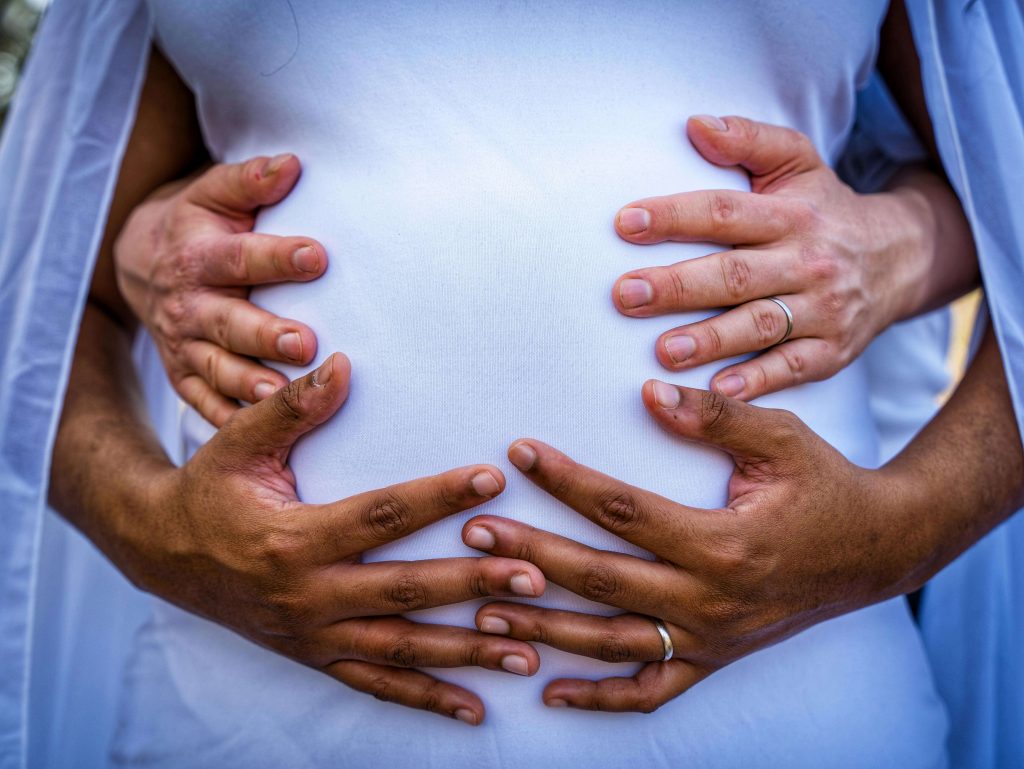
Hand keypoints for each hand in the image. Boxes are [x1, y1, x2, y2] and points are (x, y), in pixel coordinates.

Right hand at [114, 154, 325, 425]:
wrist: (139, 262)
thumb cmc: (197, 224)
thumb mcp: (214, 193)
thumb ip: (251, 180)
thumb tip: (292, 165)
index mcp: (199, 257)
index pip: (240, 257)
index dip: (278, 257)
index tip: (318, 257)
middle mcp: (188, 305)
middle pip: (228, 322)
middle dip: (265, 334)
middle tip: (305, 342)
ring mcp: (183, 345)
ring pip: (216, 370)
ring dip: (248, 385)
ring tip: (280, 397)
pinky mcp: (184, 377)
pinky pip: (204, 405)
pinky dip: (228, 422)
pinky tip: (259, 436)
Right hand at [124, 353, 545, 725]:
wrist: (162, 555)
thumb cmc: (208, 491)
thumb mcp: (237, 443)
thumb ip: (291, 407)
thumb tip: (340, 363)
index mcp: (292, 539)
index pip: (380, 515)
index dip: (437, 496)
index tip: (491, 478)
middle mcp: (307, 596)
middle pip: (403, 590)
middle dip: (472, 584)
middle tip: (533, 574)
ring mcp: (313, 635)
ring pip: (401, 648)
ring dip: (467, 651)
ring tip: (528, 646)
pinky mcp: (316, 657)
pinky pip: (378, 684)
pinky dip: (428, 699)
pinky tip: (475, 706)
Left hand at [460, 381, 921, 712]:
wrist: (876, 550)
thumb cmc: (825, 486)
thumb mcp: (782, 438)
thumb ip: (714, 416)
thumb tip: (650, 391)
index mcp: (724, 543)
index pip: (624, 510)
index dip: (567, 479)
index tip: (520, 450)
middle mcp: (709, 602)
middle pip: (601, 579)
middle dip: (530, 555)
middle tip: (474, 532)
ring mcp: (708, 640)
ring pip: (610, 643)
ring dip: (543, 629)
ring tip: (481, 611)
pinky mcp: (711, 660)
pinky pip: (647, 691)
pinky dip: (597, 697)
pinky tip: (548, 692)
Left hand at [612, 115, 933, 399]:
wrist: (899, 257)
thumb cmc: (822, 208)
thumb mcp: (797, 162)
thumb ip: (748, 139)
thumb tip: (695, 125)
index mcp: (791, 214)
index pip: (725, 211)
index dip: (675, 216)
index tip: (625, 223)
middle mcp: (808, 262)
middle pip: (735, 274)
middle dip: (678, 286)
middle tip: (625, 295)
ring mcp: (823, 310)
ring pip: (762, 324)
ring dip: (711, 340)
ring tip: (663, 351)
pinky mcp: (832, 351)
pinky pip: (793, 368)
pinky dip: (757, 380)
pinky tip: (718, 389)